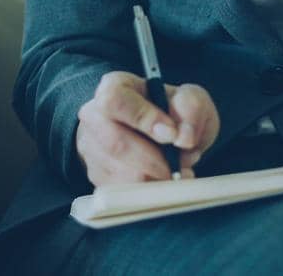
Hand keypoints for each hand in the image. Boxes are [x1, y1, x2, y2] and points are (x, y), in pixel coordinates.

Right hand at [75, 71, 219, 185]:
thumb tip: (183, 137)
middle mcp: (94, 116)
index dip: (144, 119)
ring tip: (176, 170)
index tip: (173, 134)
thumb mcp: (191, 99)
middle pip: (115, 144)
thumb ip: (192, 108)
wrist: (161, 133)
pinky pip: (124, 195)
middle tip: (181, 164)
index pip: (115, 101)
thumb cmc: (173, 112)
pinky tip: (162, 180)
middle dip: (155, 161)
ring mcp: (91, 149)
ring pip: (122, 174)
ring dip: (157, 179)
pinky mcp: (98, 178)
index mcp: (114, 87)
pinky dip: (151, 193)